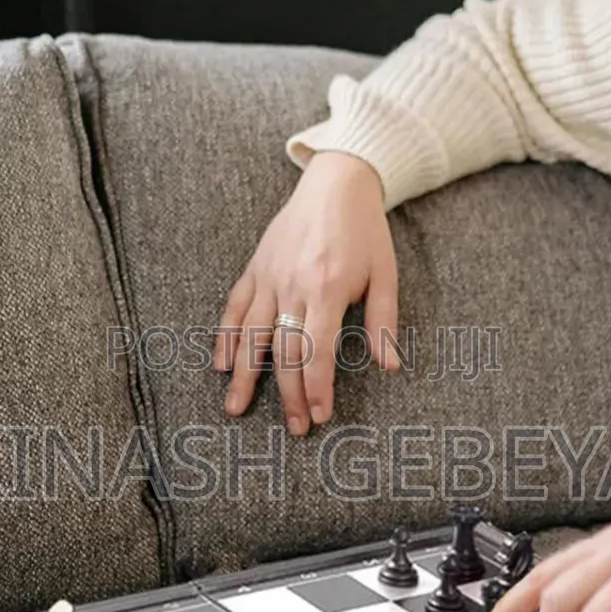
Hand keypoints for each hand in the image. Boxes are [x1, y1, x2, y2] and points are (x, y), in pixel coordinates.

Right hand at [217, 150, 399, 433]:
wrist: (336, 183)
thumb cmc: (365, 230)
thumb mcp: (386, 273)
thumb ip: (384, 321)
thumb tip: (390, 366)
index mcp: (327, 289)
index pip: (317, 352)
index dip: (317, 389)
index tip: (318, 416)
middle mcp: (292, 285)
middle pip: (284, 352)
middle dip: (288, 394)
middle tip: (293, 428)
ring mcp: (269, 277)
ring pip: (250, 334)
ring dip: (244, 375)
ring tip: (235, 409)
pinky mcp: (255, 268)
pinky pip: (234, 307)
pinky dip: (225, 336)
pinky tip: (221, 364)